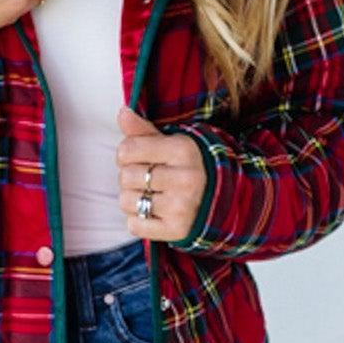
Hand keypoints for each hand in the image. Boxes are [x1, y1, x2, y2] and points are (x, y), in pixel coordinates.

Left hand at [115, 104, 205, 240]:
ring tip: (151, 196)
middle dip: (129, 178)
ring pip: (126, 201)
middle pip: (125, 176)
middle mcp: (186, 178)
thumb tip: (123, 112)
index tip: (140, 158)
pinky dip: (138, 221)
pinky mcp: (177, 230)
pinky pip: (133, 225)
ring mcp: (182, 206)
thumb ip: (143, 130)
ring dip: (132, 200)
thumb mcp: (170, 143)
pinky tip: (154, 213)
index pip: (126, 150)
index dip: (126, 154)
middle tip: (147, 180)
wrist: (220, 201)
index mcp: (183, 150)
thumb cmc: (185, 167)